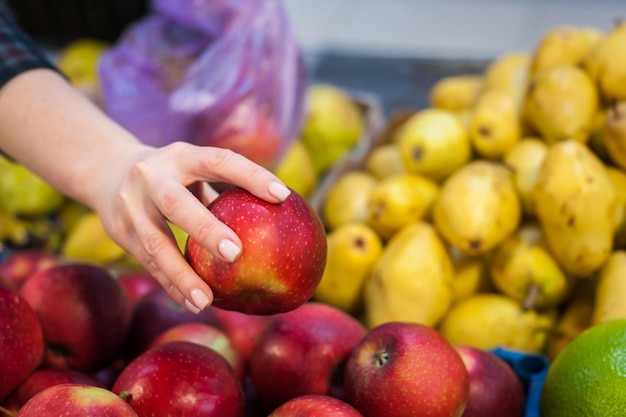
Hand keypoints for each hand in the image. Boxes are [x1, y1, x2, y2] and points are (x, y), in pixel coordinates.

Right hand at [92, 142, 290, 313]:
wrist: (106, 170)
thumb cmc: (174, 175)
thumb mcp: (195, 168)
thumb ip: (228, 190)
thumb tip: (283, 216)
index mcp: (181, 156)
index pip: (219, 161)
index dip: (251, 175)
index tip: (283, 196)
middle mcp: (152, 176)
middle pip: (176, 203)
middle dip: (204, 229)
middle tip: (235, 254)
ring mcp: (130, 205)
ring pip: (155, 243)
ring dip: (181, 274)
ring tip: (207, 301)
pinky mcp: (119, 231)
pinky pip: (148, 263)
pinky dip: (171, 285)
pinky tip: (193, 303)